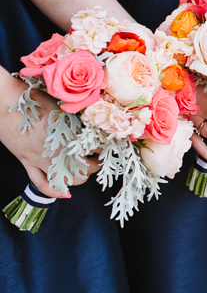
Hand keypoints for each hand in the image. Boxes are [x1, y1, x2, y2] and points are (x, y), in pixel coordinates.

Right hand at [0, 71, 97, 197]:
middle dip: (98, 165)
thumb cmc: (34, 100)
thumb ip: (79, 117)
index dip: (107, 147)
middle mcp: (61, 151)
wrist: (4, 104)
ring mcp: (43, 160)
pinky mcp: (28, 163)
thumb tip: (95, 120)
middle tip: (99, 158)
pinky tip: (65, 193)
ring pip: (70, 180)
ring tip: (85, 170)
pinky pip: (43, 184)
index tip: (109, 145)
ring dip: (81, 178)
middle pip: (88, 168)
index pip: (100, 148)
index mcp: (72, 135)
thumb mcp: (63, 106)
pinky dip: (55, 191)